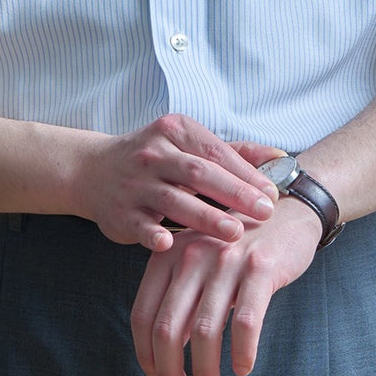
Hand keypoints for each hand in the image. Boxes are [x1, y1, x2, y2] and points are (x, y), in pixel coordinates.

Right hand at [76, 114, 280, 251]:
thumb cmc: (156, 160)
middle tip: (264, 213)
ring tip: (234, 233)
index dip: (246, 174)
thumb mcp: (189, 144)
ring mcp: (135, 184)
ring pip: (173, 200)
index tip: (273, 194)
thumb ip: (234, 153)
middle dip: (234, 193)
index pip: (217, 153)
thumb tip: (282, 158)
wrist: (93, 171)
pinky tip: (170, 244)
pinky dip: (153, 234)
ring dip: (205, 217)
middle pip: (199, 174)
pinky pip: (139, 225)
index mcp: (175, 131)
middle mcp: (153, 154)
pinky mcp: (120, 213)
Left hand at [130, 197, 322, 375]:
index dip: (146, 356)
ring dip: (206, 371)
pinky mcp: (261, 268)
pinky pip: (246, 323)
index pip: (142, 316)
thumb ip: (179, 301)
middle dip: (170, 371)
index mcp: (167, 257)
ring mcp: (226, 262)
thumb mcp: (197, 265)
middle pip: (167, 329)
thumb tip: (164, 354)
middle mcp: (191, 257)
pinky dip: (243, 354)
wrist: (286, 212)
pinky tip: (243, 368)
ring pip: (206, 332)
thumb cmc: (237, 249)